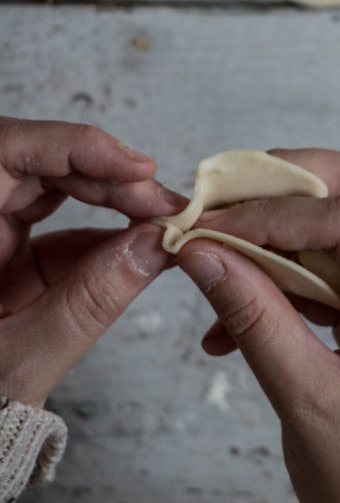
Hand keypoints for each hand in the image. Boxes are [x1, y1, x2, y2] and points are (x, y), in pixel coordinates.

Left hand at [0, 117, 179, 407]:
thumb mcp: (30, 354)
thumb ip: (93, 299)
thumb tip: (157, 246)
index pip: (8, 153)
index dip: (76, 149)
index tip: (134, 168)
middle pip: (41, 165)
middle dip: (107, 175)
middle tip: (161, 202)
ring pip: (55, 185)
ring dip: (113, 195)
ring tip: (160, 218)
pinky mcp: (13, 247)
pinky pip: (63, 223)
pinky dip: (107, 230)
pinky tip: (141, 241)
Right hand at [177, 149, 339, 502]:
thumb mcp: (306, 401)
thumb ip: (252, 315)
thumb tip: (201, 251)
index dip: (274, 213)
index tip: (212, 224)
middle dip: (292, 183)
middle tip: (227, 201)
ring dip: (291, 224)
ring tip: (230, 256)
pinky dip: (299, 262)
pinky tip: (251, 298)